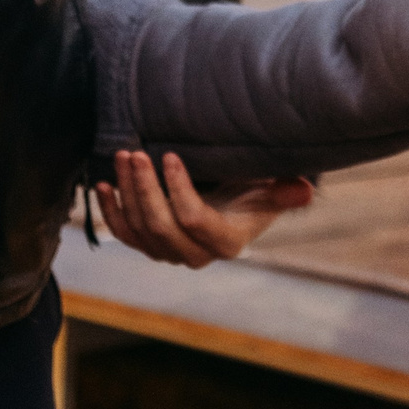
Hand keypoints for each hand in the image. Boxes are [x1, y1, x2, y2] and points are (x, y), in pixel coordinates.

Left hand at [94, 149, 312, 266]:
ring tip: (123, 156)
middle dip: (144, 188)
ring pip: (139, 229)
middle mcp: (195, 256)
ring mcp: (169, 254)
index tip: (169, 155)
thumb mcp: (270, 189)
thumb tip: (305, 191)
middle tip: (136, 153)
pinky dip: (110, 211)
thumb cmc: (254, 192)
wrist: (233, 207)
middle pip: (161, 226)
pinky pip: (124, 234)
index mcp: (225, 243)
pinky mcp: (150, 247)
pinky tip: (103, 185)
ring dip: (126, 192)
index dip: (178, 190)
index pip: (194, 220)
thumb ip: (284, 191)